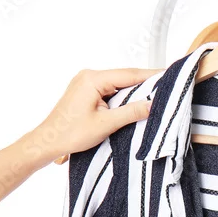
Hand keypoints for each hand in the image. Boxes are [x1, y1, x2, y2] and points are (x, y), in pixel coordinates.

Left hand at [31, 68, 158, 163]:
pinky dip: (123, 95)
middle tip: (166, 88)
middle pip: (125, 77)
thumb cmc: (69, 133)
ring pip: (119, 83)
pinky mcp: (87, 91)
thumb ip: (132, 112)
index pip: (129, 74)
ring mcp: (86, 83)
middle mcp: (88, 76)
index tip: (168, 76)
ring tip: (154, 96)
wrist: (48, 142)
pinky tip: (134, 102)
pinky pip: (111, 89)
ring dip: (134, 90)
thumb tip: (152, 105)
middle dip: (145, 83)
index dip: (151, 76)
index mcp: (92, 79)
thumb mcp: (107, 124)